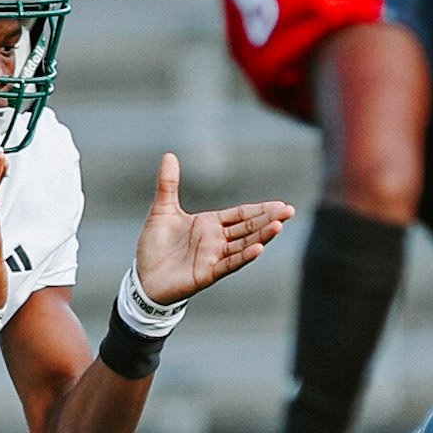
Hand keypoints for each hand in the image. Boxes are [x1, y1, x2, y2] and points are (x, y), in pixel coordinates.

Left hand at [132, 152, 293, 305]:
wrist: (141, 277)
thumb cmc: (154, 246)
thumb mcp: (161, 210)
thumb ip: (168, 184)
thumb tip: (169, 155)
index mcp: (210, 224)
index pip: (241, 214)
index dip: (261, 209)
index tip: (282, 204)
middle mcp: (216, 241)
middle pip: (248, 228)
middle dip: (269, 219)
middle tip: (290, 211)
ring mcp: (213, 258)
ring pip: (243, 245)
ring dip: (261, 236)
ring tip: (279, 226)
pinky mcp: (206, 274)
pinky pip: (228, 265)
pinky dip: (243, 257)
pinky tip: (259, 249)